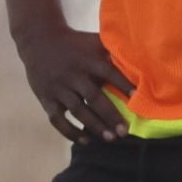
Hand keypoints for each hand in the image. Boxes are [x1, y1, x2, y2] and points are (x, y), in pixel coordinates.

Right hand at [14, 22, 135, 144]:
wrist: (39, 41)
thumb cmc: (75, 44)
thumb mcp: (94, 42)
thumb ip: (113, 51)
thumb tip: (142, 60)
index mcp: (88, 60)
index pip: (108, 73)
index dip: (122, 85)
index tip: (137, 99)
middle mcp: (74, 74)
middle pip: (94, 97)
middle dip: (110, 115)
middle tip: (125, 131)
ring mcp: (58, 88)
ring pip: (78, 110)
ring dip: (94, 126)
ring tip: (111, 138)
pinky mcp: (46, 98)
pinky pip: (57, 119)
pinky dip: (70, 131)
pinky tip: (85, 140)